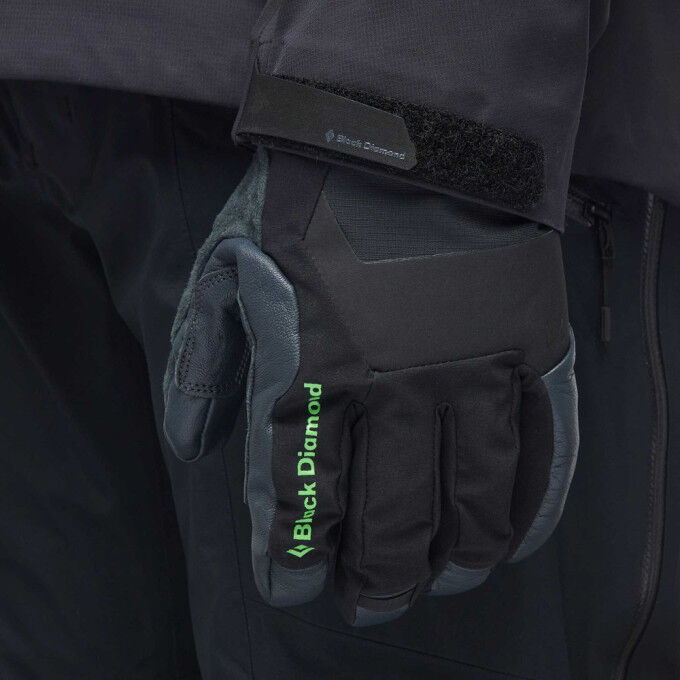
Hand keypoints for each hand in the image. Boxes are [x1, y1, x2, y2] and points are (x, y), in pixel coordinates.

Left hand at [163, 150, 577, 625]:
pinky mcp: (530, 343)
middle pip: (386, 521)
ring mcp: (470, 366)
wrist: (400, 131)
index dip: (289, 556)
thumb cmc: (304, 202)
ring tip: (446, 583)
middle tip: (364, 606)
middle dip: (371, 579)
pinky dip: (530, 506)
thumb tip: (192, 449)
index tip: (290, 587)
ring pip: (471, 501)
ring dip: (455, 558)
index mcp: (309, 369)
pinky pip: (541, 446)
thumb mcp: (223, 269)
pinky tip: (513, 540)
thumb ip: (201, 363)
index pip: (296, 495)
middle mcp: (393, 385)